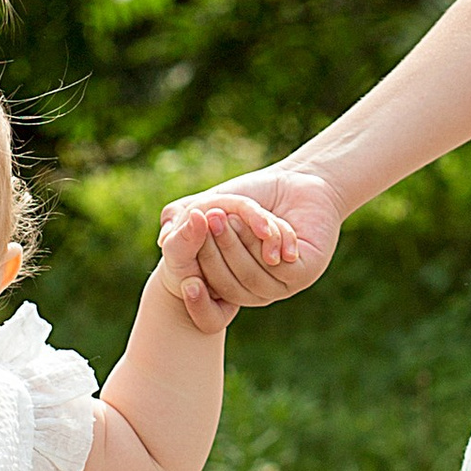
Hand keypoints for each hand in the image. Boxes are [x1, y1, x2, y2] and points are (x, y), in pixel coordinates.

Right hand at [156, 200, 301, 334]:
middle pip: (229, 284)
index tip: (180, 251)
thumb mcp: (217, 203)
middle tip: (208, 218)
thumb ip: (189, 219)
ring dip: (238, 244)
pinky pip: (279, 267)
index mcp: (235, 281)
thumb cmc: (256, 193)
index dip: (196, 275)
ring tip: (228, 215)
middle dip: (216, 251)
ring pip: (252, 276)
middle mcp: (258, 290)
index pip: (209, 290)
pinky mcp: (306, 272)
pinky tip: (263, 226)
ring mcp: (283, 285)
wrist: (297, 180)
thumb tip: (164, 239)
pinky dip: (266, 243)